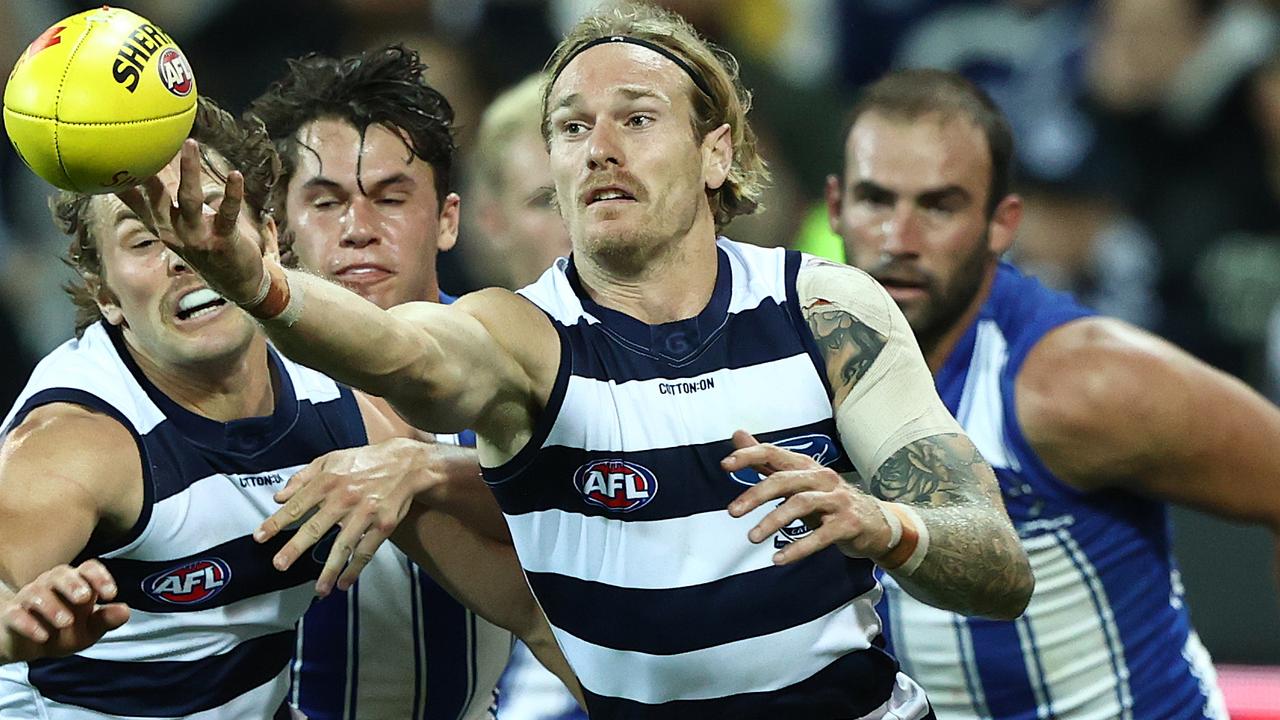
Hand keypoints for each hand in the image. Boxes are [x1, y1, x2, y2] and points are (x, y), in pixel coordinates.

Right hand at [0, 561, 128, 663]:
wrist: (26, 646)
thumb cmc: (62, 631)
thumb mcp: (88, 630)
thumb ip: (105, 620)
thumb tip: (125, 611)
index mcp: (75, 583)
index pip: (88, 568)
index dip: (100, 577)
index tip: (111, 594)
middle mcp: (51, 585)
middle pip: (61, 573)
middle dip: (74, 584)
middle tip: (85, 598)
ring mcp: (29, 598)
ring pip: (37, 592)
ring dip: (52, 607)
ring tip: (66, 622)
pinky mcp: (11, 615)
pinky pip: (15, 614)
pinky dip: (28, 624)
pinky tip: (42, 636)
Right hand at [115, 139, 266, 304]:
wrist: (236, 283)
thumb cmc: (205, 247)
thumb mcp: (175, 227)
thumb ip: (157, 202)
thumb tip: (137, 173)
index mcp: (161, 227)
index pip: (135, 201)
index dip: (122, 180)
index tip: (108, 155)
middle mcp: (174, 232)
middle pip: (157, 197)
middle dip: (151, 169)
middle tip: (147, 139)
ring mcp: (198, 237)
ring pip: (190, 199)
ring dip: (189, 170)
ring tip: (190, 142)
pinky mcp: (223, 240)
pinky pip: (227, 213)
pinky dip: (231, 194)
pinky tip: (235, 175)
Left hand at [254, 438, 441, 595]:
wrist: (406, 464)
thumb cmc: (364, 462)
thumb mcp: (330, 460)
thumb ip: (303, 478)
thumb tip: (279, 497)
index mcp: (328, 481)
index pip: (297, 504)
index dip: (277, 522)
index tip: (261, 537)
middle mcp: (345, 498)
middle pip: (316, 527)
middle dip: (296, 548)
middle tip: (280, 564)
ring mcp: (365, 513)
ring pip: (343, 546)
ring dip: (329, 570)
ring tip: (318, 590)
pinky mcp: (384, 525)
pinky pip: (367, 551)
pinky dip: (356, 569)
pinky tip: (344, 583)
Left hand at [722, 430, 892, 564]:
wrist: (875, 523)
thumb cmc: (828, 500)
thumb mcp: (797, 479)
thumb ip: (766, 461)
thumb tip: (736, 434)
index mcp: (806, 465)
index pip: (773, 453)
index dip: (749, 456)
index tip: (725, 465)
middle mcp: (822, 477)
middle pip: (784, 480)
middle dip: (755, 494)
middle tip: (731, 512)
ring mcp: (837, 499)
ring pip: (801, 504)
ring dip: (773, 521)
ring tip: (752, 537)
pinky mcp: (848, 524)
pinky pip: (821, 536)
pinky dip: (799, 548)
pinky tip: (779, 559)